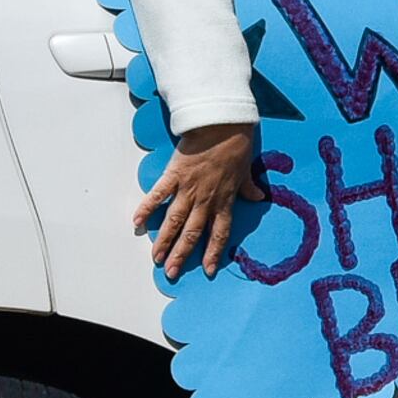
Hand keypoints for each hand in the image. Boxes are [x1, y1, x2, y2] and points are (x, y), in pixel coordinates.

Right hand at [132, 122, 260, 276]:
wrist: (222, 125)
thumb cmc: (235, 145)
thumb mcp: (246, 170)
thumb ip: (249, 188)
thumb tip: (260, 197)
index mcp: (224, 200)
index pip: (219, 233)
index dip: (213, 253)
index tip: (207, 270)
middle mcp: (205, 200)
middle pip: (192, 233)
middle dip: (181, 255)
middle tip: (170, 273)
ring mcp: (188, 189)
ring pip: (174, 221)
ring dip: (164, 241)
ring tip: (155, 258)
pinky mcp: (174, 175)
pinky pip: (158, 195)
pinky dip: (147, 209)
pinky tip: (137, 223)